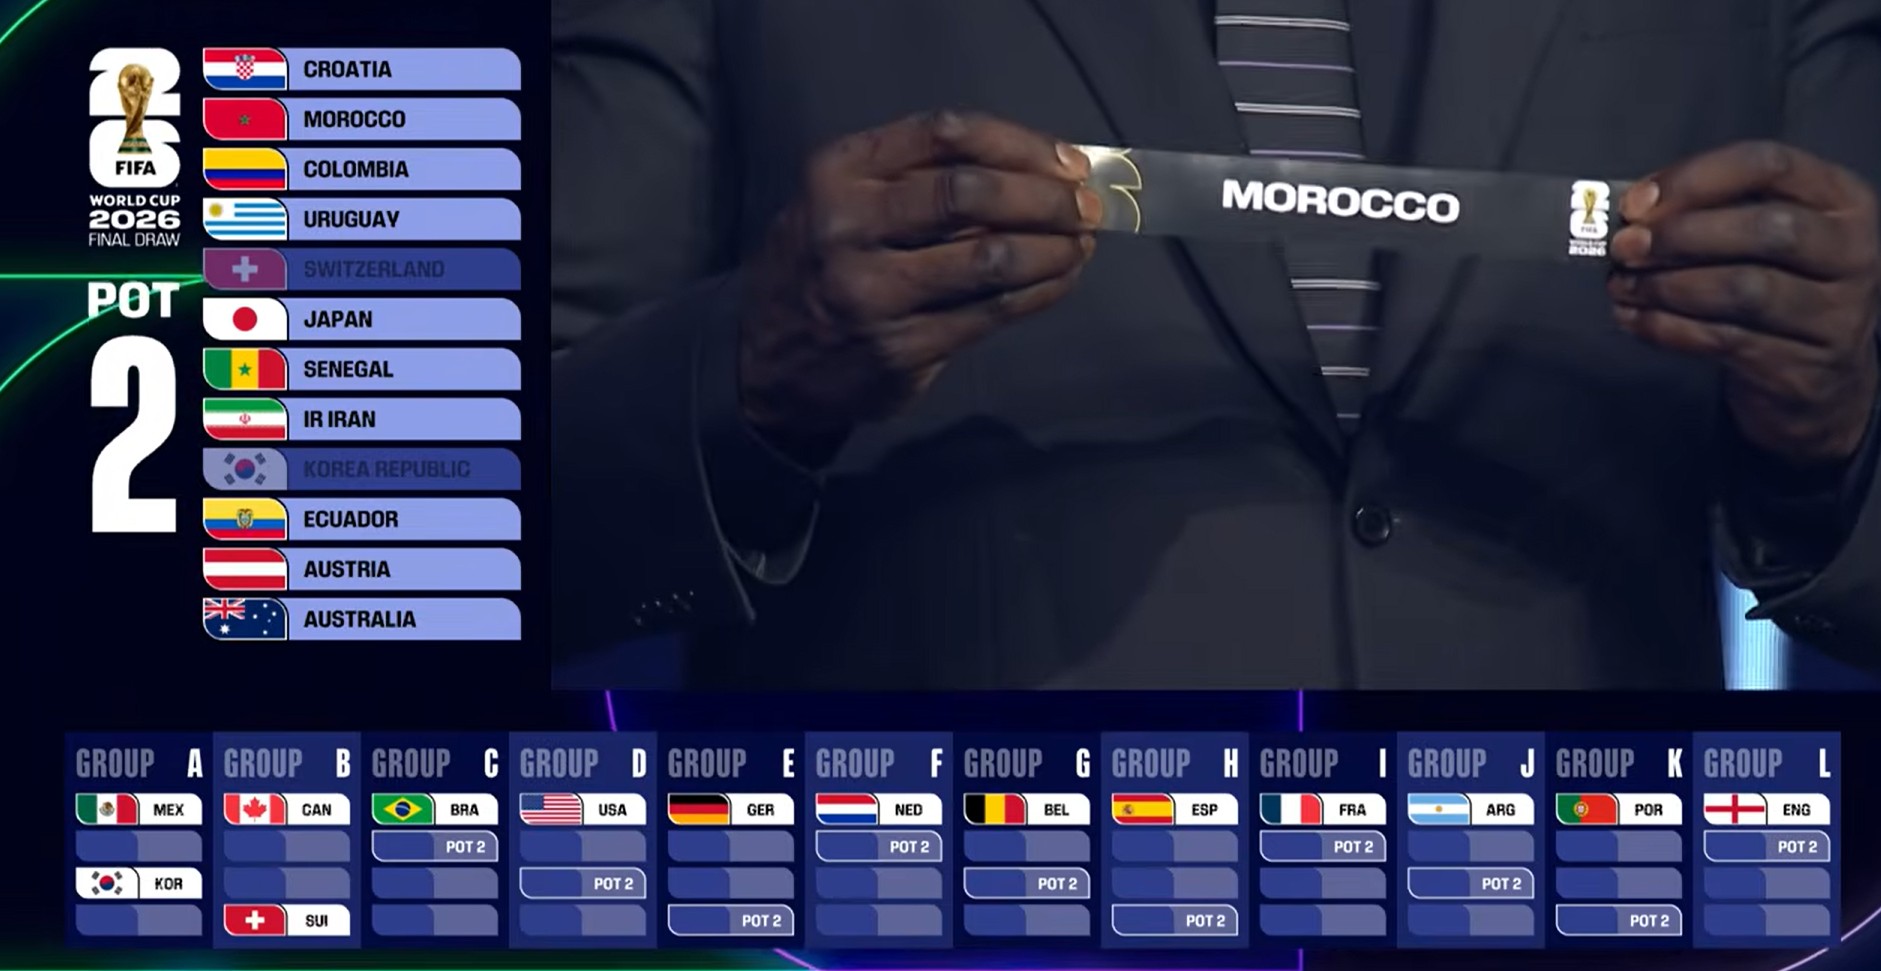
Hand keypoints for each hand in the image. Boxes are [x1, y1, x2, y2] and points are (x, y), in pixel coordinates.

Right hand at [739, 110, 1099, 457]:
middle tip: (1086, 205)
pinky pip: (992, 312)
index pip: (946, 134)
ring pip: (990, 258)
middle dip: (1045, 197)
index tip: (1065, 159)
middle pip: (970, 193)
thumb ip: (917, 179)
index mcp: (837, 172)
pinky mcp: (902, 347)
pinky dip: (1041, 292)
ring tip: (1082, 243)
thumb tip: (1038, 171)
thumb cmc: (821, 264)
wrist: (764, 363)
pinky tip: (1060, 279)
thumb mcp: (842, 200)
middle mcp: (848, 226)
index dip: (1019, 143)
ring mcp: (873, 292)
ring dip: (1054, 248)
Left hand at [1609, 141, 1880, 468]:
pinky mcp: (1802, 367)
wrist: (1822, 378)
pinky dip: (1666, 328)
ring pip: (1742, 290)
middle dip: (1681, 235)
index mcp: (1842, 201)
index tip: (1637, 202)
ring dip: (1666, 286)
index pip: (1769, 165)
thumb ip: (1714, 211)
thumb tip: (1635, 210)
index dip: (1695, 179)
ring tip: (1622, 285)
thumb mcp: (1767, 235)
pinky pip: (1723, 340)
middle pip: (1765, 229)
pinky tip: (1634, 319)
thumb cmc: (1781, 285)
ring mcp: (1835, 315)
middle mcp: (1852, 253)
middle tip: (1624, 247)